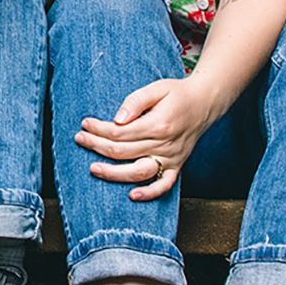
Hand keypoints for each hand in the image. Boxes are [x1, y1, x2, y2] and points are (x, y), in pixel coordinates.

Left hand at [74, 76, 226, 201]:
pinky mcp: (177, 166)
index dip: (99, 129)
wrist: (205, 103)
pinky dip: (150, 193)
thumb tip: (117, 120)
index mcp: (158, 124)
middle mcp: (164, 145)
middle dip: (97, 146)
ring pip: (138, 172)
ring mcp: (171, 158)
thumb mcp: (156, 88)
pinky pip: (164, 185)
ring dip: (113, 173)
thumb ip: (135, 102)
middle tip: (80, 139)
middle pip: (123, 152)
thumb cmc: (177, 94)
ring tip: (93, 169)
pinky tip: (132, 196)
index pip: (119, 133)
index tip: (85, 124)